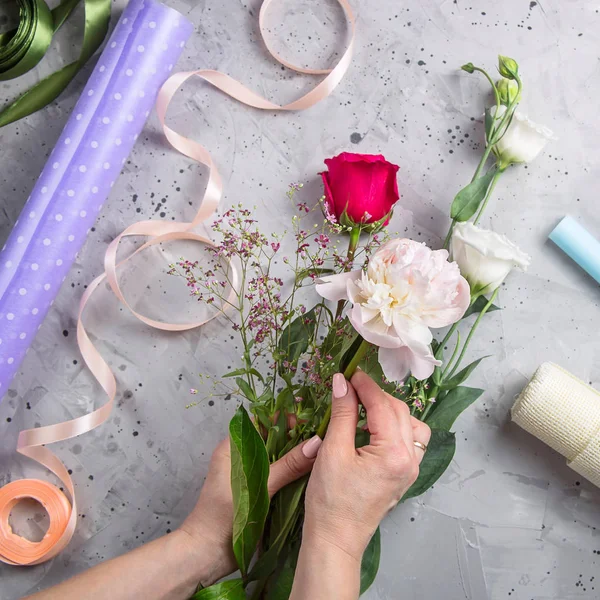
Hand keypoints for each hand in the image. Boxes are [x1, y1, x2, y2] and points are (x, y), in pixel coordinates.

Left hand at [178, 433, 321, 586]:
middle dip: (297, 438)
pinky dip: (295, 475)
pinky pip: (281, 477)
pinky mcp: (260, 493)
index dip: (285, 419)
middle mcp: (244, 457)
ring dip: (298, 458)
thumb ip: (287, 465)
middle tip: (323, 439)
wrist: (207, 554)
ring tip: (324, 454)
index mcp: (235, 447)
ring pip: (280, 459)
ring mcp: (253, 476)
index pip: (263, 422)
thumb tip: (316, 443)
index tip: (309, 421)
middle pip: (275, 440)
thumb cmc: (222, 516)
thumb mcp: (258, 487)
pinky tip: (314, 475)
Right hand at [303, 370, 430, 561]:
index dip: (365, 385)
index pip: (383, 405)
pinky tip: (373, 427)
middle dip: (376, 395)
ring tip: (364, 406)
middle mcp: (409, 460)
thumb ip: (342, 413)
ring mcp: (410, 469)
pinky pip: (408, 441)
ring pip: (411, 425)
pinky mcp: (403, 476)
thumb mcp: (332, 451)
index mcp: (394, 453)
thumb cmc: (330, 500)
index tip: (349, 372)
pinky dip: (394, 427)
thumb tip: (342, 382)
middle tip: (351, 386)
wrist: (335, 539)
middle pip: (400, 412)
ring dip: (389, 410)